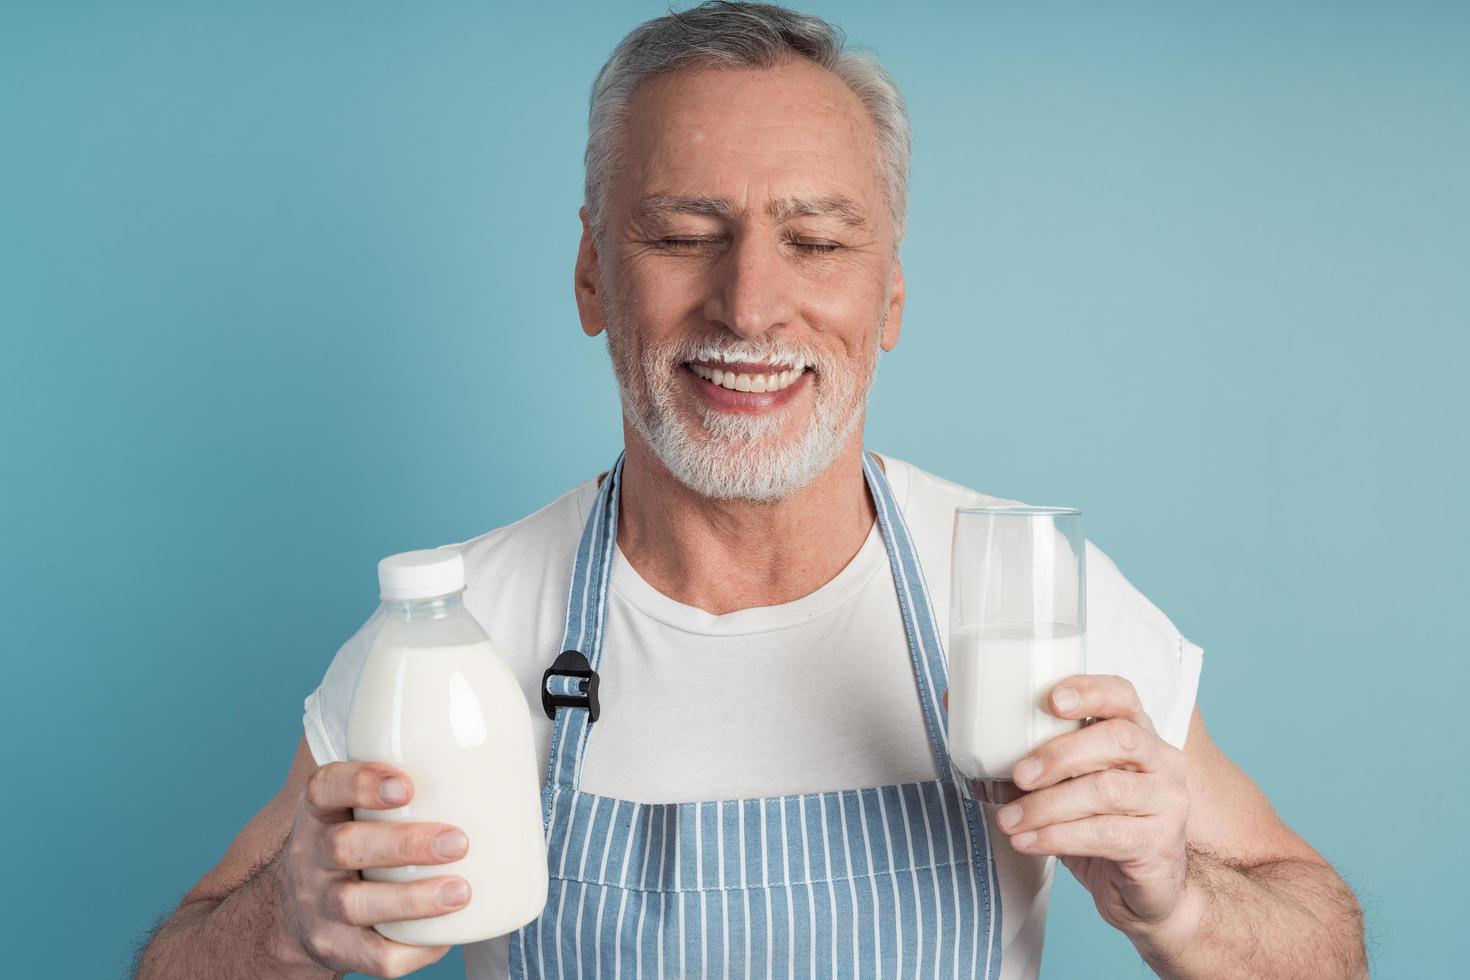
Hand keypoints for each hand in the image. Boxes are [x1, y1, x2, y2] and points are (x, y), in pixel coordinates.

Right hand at [273, 761, 472, 978]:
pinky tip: (446, 937)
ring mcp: (318, 907)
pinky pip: (373, 956)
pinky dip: (414, 950)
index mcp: (320, 812)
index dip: (361, 784)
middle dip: (405, 844)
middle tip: (458, 842)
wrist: (297, 912)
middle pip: (345, 846)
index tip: (406, 786)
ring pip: (356, 904)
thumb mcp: (356, 808)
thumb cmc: (356, 842)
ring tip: (461, 891)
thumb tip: (495, 765)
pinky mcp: (334, 948)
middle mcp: (310, 857)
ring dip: (412, 899)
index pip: (325, 787)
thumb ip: (406, 783)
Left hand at [984, 676, 1190, 937]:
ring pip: (1107, 790)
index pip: (1122, 695)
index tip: (1050, 700)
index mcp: (1135, 732)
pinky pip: (1106, 834)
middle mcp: (1160, 760)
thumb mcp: (1058, 784)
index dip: (1089, 691)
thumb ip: (1018, 753)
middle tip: (1018, 774)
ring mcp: (1166, 802)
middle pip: (1119, 738)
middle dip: (1060, 754)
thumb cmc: (1095, 824)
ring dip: (1048, 805)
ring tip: (1009, 819)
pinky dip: (1058, 837)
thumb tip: (954, 707)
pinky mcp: (1159, 843)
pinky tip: (1027, 841)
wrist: (1140, 891)